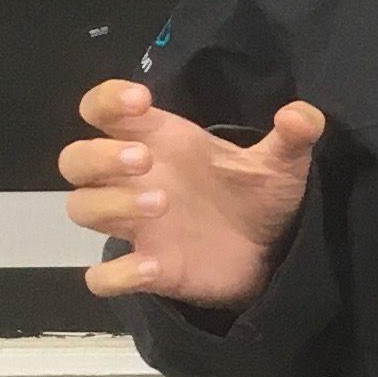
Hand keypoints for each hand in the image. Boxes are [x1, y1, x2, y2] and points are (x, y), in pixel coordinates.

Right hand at [61, 77, 323, 310]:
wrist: (274, 252)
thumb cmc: (257, 197)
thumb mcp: (282, 163)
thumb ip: (294, 135)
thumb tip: (301, 115)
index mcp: (158, 140)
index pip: (102, 109)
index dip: (107, 99)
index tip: (140, 100)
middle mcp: (135, 179)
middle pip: (75, 160)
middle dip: (99, 155)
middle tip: (145, 159)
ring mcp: (136, 226)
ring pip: (81, 208)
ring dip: (110, 202)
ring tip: (160, 203)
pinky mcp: (148, 270)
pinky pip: (104, 277)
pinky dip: (116, 274)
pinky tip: (153, 267)